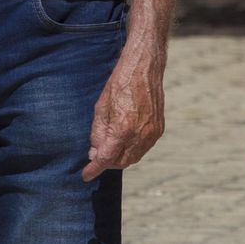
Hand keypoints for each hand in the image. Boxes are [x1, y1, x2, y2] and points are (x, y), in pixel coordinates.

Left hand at [81, 46, 164, 181]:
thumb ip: (97, 133)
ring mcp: (151, 134)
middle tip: (96, 155)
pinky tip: (123, 141)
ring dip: (119, 158)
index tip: (86, 175)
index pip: (106, 158)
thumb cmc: (119, 84)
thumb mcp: (101, 107)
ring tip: (108, 148)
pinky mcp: (158, 130)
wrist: (144, 69)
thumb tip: (95, 152)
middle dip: (107, 162)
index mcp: (123, 129)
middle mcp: (140, 135)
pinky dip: (131, 150)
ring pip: (133, 158)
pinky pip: (143, 148)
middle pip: (120, 162)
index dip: (94, 169)